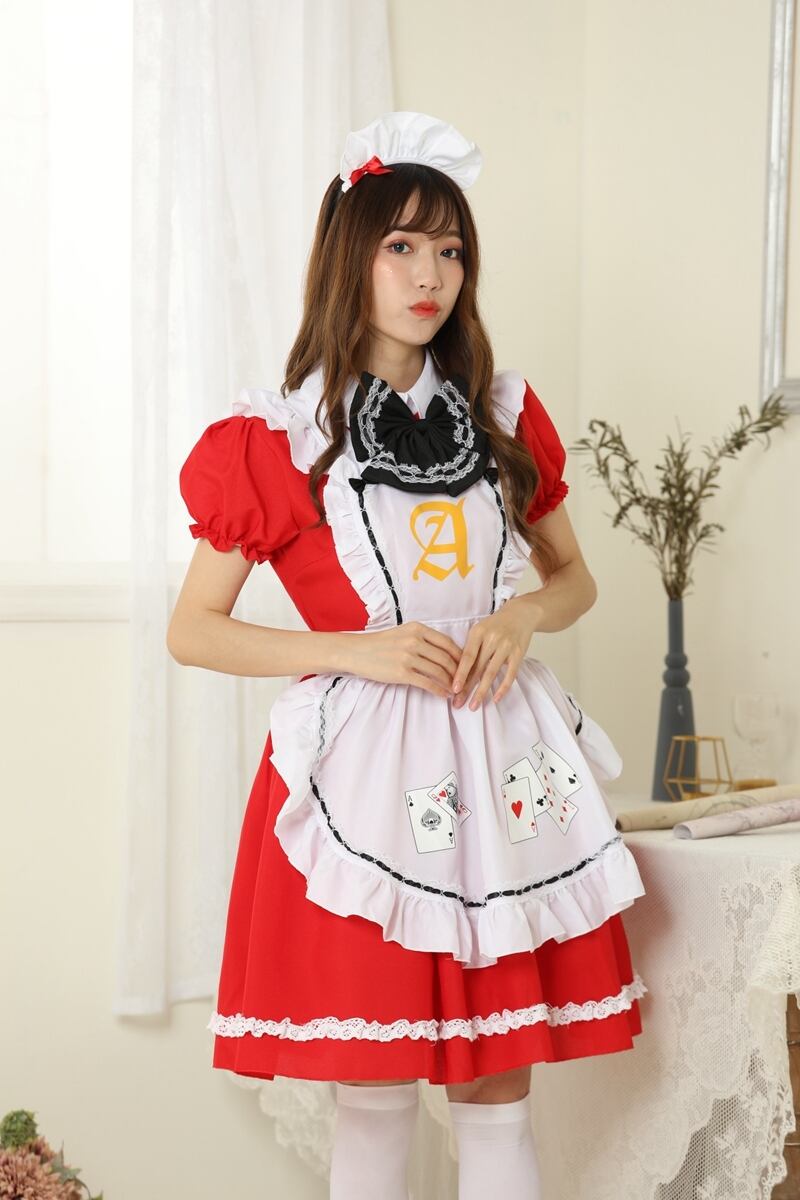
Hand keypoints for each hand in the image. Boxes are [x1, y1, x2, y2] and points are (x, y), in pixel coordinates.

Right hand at [344, 621, 461, 698]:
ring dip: (451, 683)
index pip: (447, 642)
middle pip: (446, 658)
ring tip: (455, 690)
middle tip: (464, 682)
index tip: (466, 665)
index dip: (460, 656)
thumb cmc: (380, 644)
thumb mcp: (403, 633)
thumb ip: (423, 639)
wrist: (357, 652)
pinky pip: (427, 683)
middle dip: (459, 672)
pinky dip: (439, 690)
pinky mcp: (401, 673)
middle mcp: (414, 641)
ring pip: (439, 671)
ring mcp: (408, 657)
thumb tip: (446, 653)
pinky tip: (444, 695)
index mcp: (417, 629)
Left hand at [451, 598, 540, 709]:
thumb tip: (458, 674)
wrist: (520, 614)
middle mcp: (492, 639)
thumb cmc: (495, 625)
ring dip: (482, 692)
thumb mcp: (479, 630)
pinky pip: (510, 674)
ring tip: (474, 705)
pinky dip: (503, 688)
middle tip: (458, 704)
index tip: (453, 689)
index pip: (467, 657)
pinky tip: (496, 699)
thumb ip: (470, 649)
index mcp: (478, 632)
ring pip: (491, 674)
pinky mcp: (519, 654)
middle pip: (477, 668)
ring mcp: (506, 646)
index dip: (460, 674)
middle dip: (467, 688)